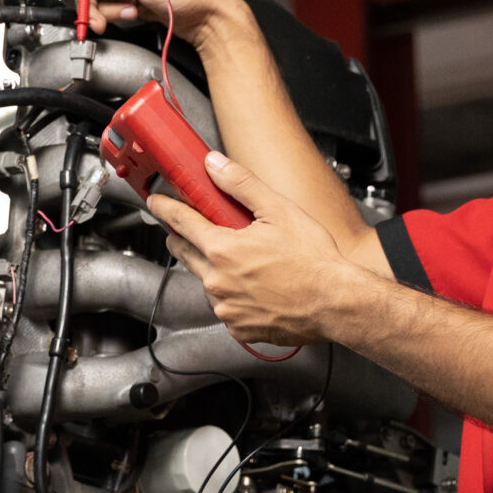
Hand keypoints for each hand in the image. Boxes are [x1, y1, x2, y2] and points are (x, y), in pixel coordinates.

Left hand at [150, 153, 366, 345]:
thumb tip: (215, 165)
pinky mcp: (238, 328)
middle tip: (202, 228)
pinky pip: (224, 307)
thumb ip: (242, 185)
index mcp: (223, 250)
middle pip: (184, 253)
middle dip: (186, 237)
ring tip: (245, 261)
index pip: (180, 222)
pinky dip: (232, 295)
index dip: (164, 208)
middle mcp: (217, 282)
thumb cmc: (314, 262)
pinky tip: (255, 286)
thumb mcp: (279, 211)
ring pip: (205, 281)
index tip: (156, 203)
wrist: (336, 303)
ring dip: (214, 268)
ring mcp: (226, 308)